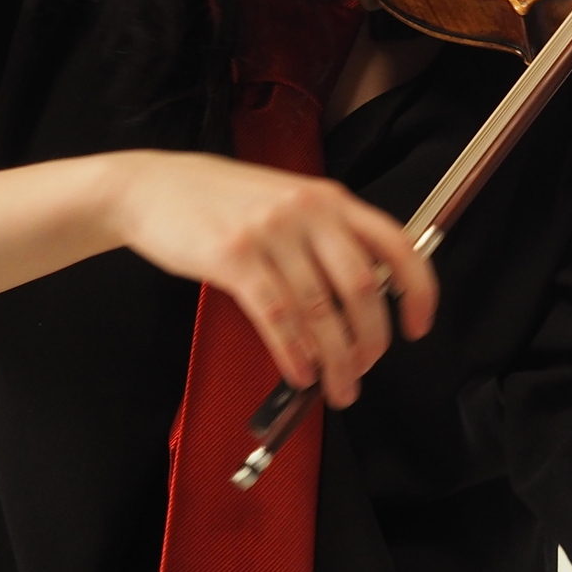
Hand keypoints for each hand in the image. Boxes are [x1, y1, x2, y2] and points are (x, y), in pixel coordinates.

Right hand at [104, 151, 438, 404]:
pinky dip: (295, 352)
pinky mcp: (234, 257)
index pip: (397, 244)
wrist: (152, 186)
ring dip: (334, 359)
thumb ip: (328, 238)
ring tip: (337, 385)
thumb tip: (364, 296)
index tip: (419, 325)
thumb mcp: (289, 203)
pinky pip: (277, 315)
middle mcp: (308, 212)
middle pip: (361, 287)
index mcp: (331, 199)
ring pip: (320, 309)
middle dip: (371, 339)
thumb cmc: (223, 201)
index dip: (418, 290)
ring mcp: (272, 233)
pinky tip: (301, 373)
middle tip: (365, 369)